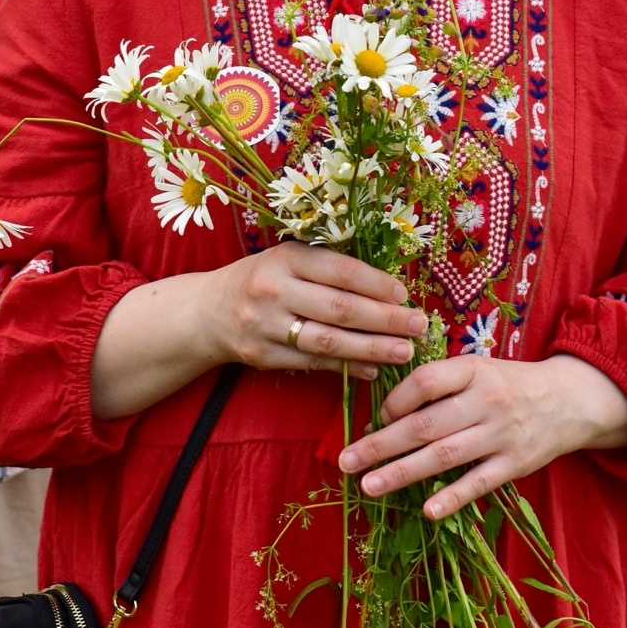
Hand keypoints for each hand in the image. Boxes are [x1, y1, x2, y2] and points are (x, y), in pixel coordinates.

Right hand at [206, 241, 427, 378]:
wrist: (208, 311)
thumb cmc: (263, 279)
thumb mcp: (288, 259)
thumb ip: (329, 269)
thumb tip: (387, 289)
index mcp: (285, 258)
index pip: (340, 270)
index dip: (376, 283)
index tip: (404, 293)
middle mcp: (274, 290)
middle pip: (340, 308)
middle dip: (385, 319)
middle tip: (418, 326)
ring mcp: (267, 326)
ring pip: (329, 341)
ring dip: (372, 349)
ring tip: (404, 351)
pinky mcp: (264, 356)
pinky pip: (314, 364)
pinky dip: (348, 368)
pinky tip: (374, 369)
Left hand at [339, 352, 626, 518]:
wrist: (570, 399)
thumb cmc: (508, 384)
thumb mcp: (477, 369)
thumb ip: (439, 384)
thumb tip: (388, 411)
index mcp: (472, 370)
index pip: (424, 382)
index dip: (394, 400)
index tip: (376, 417)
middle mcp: (484, 401)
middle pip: (425, 424)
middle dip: (381, 444)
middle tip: (346, 461)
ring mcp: (500, 434)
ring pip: (444, 456)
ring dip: (403, 472)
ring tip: (369, 485)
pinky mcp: (515, 464)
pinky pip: (478, 483)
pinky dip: (452, 497)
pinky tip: (426, 510)